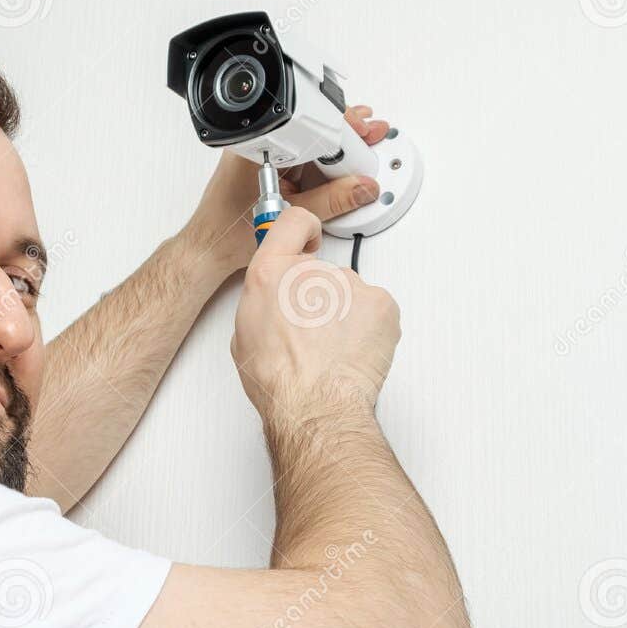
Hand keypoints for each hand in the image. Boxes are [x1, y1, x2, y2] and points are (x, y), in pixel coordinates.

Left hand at [176, 105, 392, 285]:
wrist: (209, 249)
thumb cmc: (229, 232)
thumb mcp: (290, 216)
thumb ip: (332, 201)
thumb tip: (360, 188)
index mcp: (259, 146)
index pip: (311, 128)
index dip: (343, 135)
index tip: (365, 142)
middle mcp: (259, 144)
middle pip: (313, 132)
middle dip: (346, 137)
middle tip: (371, 138)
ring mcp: (262, 154)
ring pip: (309, 146)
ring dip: (336, 152)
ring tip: (360, 156)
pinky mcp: (266, 167)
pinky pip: (300, 159)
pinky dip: (322, 165)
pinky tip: (339, 170)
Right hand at [230, 205, 400, 421]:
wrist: (316, 405)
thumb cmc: (281, 380)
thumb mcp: (245, 336)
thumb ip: (263, 303)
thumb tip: (274, 304)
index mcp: (272, 274)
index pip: (291, 222)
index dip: (302, 230)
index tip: (308, 239)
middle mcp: (311, 271)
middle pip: (322, 270)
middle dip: (321, 296)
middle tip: (315, 333)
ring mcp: (350, 284)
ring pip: (350, 293)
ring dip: (346, 315)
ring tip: (333, 349)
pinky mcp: (381, 302)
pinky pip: (376, 308)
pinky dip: (370, 327)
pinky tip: (353, 350)